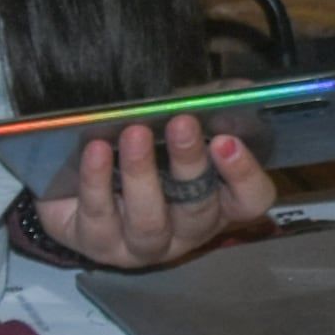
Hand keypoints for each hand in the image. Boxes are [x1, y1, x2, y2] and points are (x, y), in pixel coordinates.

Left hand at [32, 115, 273, 272]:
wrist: (85, 172)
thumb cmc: (149, 145)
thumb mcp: (181, 123)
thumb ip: (209, 106)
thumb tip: (236, 89)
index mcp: (219, 202)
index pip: (250, 201)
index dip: (244, 175)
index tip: (227, 140)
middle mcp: (187, 232)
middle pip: (198, 210)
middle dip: (190, 164)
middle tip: (181, 124)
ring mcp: (143, 245)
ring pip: (149, 222)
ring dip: (142, 174)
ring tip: (134, 133)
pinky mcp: (99, 244)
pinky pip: (99, 218)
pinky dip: (97, 182)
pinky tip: (96, 149)